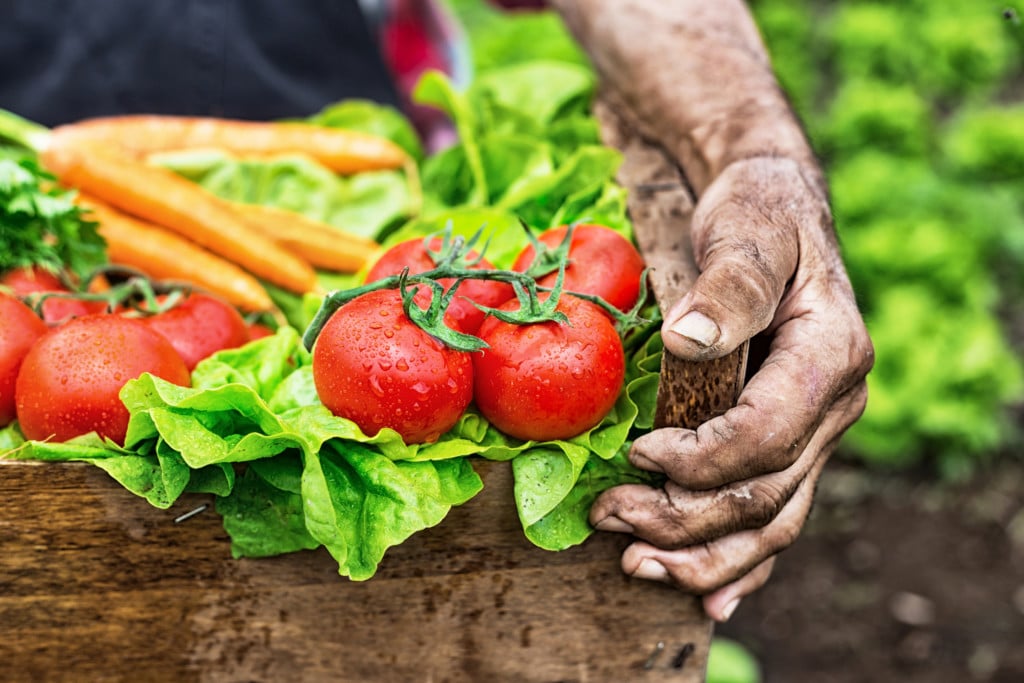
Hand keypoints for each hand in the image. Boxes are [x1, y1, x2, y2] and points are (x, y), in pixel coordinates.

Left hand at [590, 156, 874, 621]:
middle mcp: (834, 407)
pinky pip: (773, 517)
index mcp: (831, 357)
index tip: (637, 454)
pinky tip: (708, 598)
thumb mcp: (749, 230)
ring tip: (636, 563)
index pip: (767, 434)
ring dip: (703, 555)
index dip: (700, 458)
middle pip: (764, 494)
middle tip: (610, 517)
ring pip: (771, 522)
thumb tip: (691, 342)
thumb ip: (729, 285)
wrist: (772, 212)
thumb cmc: (759, 216)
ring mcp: (814, 433)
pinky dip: (739, 562)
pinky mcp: (787, 444)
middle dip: (683, 517)